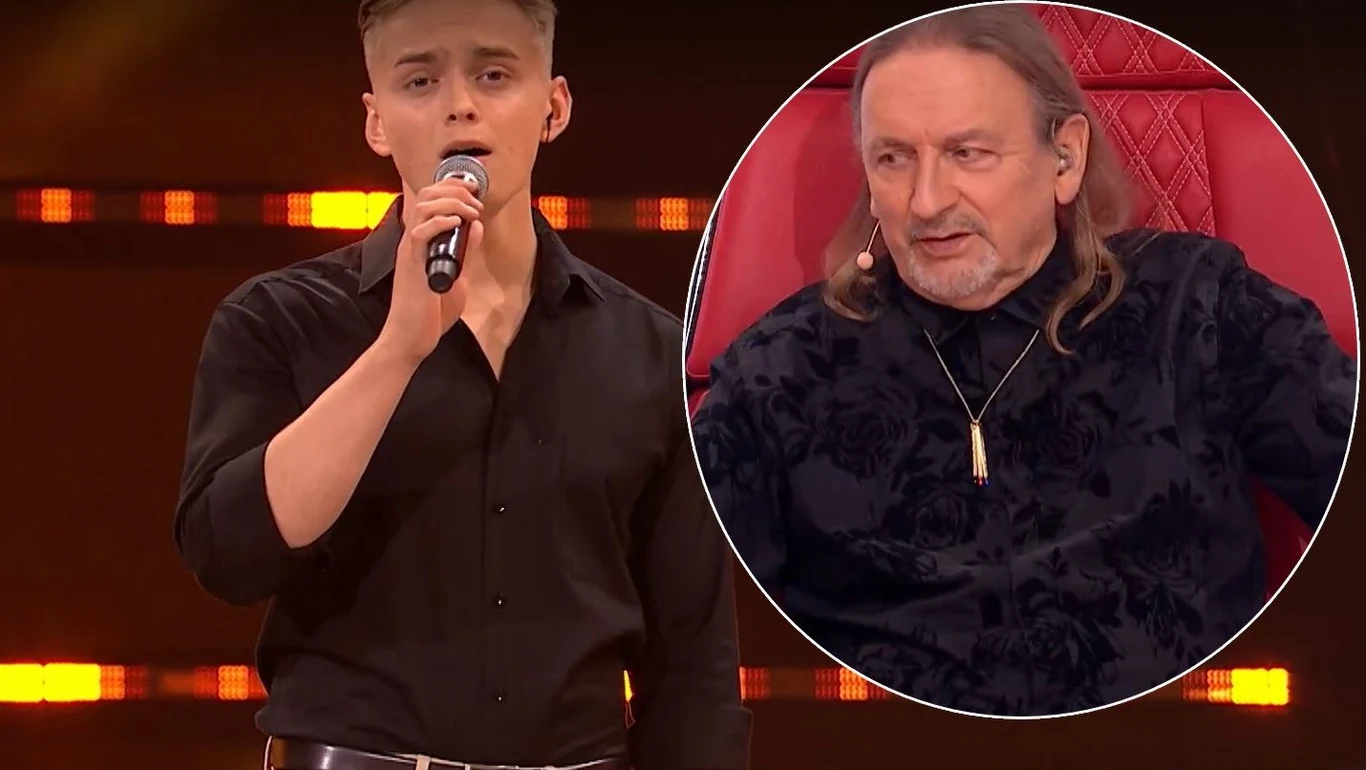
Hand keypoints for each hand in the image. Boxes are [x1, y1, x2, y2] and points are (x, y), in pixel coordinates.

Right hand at [377, 177, 484, 367]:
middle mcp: (412, 241)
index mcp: (421, 242)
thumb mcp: (457, 276)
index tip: (474, 190)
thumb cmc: (429, 313)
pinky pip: (421, 233)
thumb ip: (465, 252)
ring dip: (452, 202)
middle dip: (454, 188)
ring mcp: (410, 252)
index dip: (452, 187)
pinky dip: (440, 222)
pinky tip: (458, 222)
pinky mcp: (412, 265)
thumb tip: (476, 227)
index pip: (430, 199)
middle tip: (476, 198)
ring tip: (472, 211)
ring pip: (423, 208)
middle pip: (426, 195)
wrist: (410, 338)